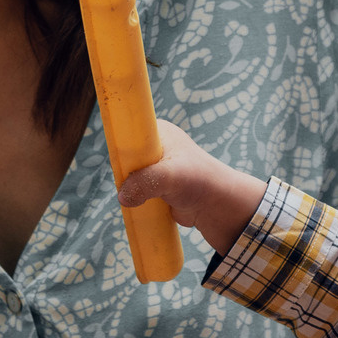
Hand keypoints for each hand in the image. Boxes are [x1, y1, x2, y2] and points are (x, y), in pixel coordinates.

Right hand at [118, 122, 267, 254]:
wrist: (217, 205)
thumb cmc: (200, 181)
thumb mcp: (170, 176)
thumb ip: (145, 182)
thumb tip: (123, 196)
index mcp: (157, 132)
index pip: (128, 132)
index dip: (121, 147)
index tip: (119, 164)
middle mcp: (154, 146)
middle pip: (125, 157)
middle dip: (125, 172)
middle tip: (130, 184)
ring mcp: (154, 166)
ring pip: (129, 176)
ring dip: (130, 188)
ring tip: (140, 196)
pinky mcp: (155, 184)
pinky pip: (136, 189)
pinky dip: (135, 197)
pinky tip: (139, 204)